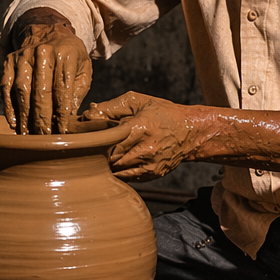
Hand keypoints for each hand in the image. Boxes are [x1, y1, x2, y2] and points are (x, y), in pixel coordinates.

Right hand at [1, 23, 92, 133]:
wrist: (49, 31)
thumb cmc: (71, 57)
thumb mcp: (82, 69)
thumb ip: (78, 92)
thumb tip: (69, 119)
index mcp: (66, 53)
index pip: (62, 89)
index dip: (61, 112)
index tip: (62, 131)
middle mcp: (43, 52)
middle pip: (41, 91)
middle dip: (42, 118)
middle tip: (44, 137)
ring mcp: (23, 56)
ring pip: (22, 90)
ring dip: (24, 115)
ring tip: (28, 134)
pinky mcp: (9, 61)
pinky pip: (6, 87)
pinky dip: (9, 106)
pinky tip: (14, 122)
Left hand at [83, 92, 203, 180]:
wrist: (191, 131)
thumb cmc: (164, 114)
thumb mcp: (140, 102)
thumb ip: (112, 107)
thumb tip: (88, 116)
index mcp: (141, 128)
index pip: (107, 142)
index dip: (96, 142)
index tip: (91, 139)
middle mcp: (146, 149)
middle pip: (110, 159)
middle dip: (100, 155)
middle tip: (96, 148)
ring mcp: (150, 164)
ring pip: (116, 171)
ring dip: (110, 164)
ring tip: (109, 155)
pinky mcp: (152, 174)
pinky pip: (127, 177)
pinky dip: (121, 170)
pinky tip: (123, 160)